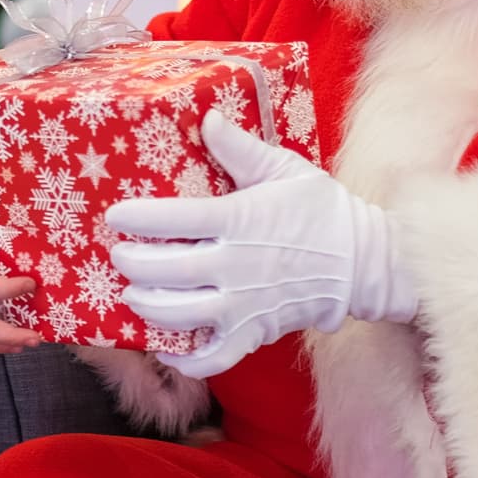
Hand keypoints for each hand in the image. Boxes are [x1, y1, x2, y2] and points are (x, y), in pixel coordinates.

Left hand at [105, 110, 416, 378]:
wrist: (362, 261)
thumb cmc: (321, 210)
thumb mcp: (284, 168)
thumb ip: (240, 148)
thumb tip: (207, 118)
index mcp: (239, 220)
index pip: (174, 219)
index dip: (137, 219)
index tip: (115, 217)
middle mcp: (235, 265)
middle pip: (166, 272)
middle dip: (133, 265)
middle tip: (118, 257)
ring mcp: (244, 304)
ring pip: (180, 315)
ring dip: (148, 307)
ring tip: (134, 295)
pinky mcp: (255, 333)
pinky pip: (213, 358)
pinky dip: (186, 360)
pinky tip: (168, 350)